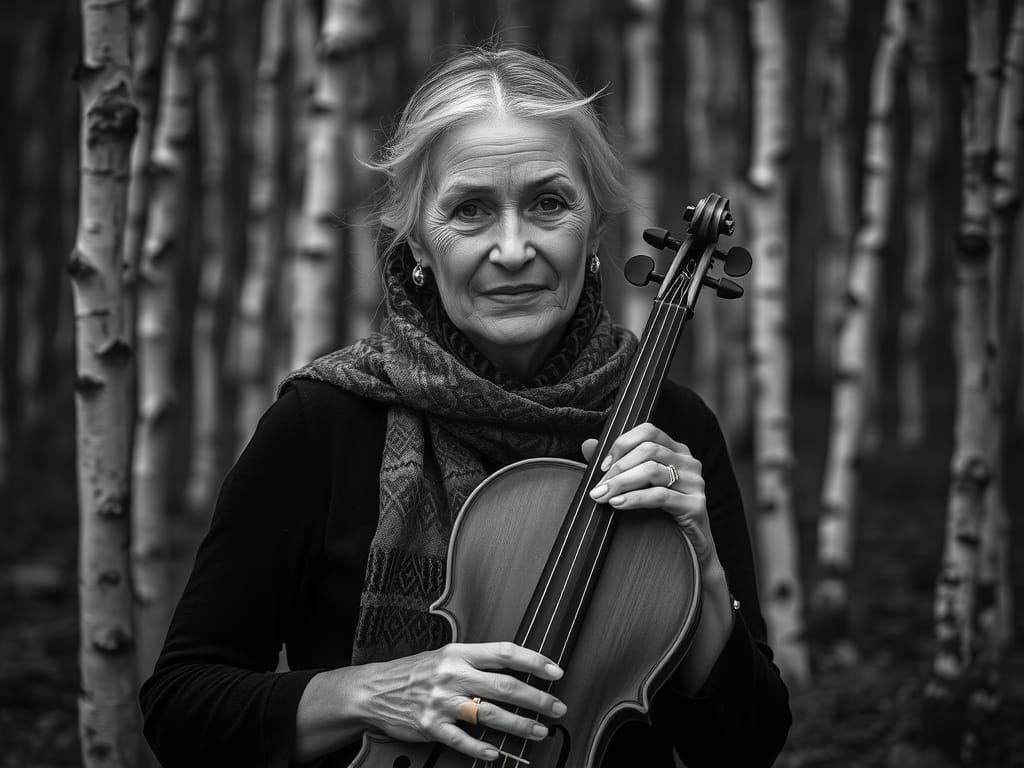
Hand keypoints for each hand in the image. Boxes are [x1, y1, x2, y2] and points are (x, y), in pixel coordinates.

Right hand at [359, 642, 565, 761]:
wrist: (374, 690)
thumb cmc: (413, 673)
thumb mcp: (445, 655)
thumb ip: (476, 661)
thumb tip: (513, 668)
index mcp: (459, 653)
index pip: (504, 653)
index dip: (534, 661)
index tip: (555, 671)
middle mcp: (453, 675)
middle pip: (505, 686)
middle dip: (536, 698)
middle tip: (556, 706)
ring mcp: (442, 701)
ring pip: (490, 714)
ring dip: (519, 724)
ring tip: (539, 730)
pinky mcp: (432, 725)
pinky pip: (462, 739)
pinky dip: (482, 747)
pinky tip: (497, 751)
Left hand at [582, 423, 719, 573]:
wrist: (690, 552)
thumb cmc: (661, 516)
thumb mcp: (637, 487)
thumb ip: (615, 464)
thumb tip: (588, 444)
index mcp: (676, 451)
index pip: (648, 431)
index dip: (622, 444)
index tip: (603, 465)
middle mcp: (688, 462)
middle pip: (648, 450)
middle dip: (618, 468)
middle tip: (598, 487)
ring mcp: (694, 483)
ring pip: (652, 470)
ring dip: (621, 482)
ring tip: (603, 496)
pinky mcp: (695, 505)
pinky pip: (660, 495)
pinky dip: (634, 498)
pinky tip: (618, 503)